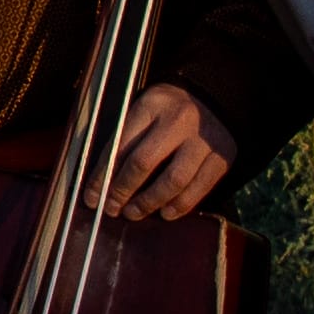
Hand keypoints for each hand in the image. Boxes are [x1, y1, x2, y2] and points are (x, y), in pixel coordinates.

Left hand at [109, 82, 227, 222]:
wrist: (215, 99)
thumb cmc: (168, 110)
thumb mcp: (145, 111)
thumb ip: (126, 138)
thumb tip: (102, 182)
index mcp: (153, 105)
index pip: (121, 144)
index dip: (103, 175)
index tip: (91, 197)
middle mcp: (179, 120)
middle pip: (144, 162)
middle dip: (122, 190)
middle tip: (111, 208)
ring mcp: (203, 140)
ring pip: (173, 180)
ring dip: (149, 202)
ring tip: (133, 213)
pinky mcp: (222, 157)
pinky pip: (198, 188)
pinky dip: (179, 205)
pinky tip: (164, 213)